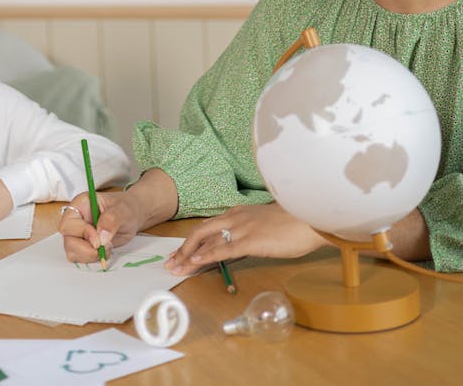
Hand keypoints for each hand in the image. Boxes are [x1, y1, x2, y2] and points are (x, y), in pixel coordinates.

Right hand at [59, 169, 178, 264]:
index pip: (68, 223)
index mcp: (80, 205)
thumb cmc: (126, 207)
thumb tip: (101, 237)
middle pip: (68, 240)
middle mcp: (76, 219)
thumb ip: (111, 220)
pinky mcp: (84, 245)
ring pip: (72, 252)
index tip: (98, 240)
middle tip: (105, 246)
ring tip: (107, 246)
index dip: (81, 233)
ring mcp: (79, 233)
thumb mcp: (123, 210)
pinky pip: (81, 258)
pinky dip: (93, 258)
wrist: (133, 215)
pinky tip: (106, 250)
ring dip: (90, 255)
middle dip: (86, 249)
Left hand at [166, 203, 325, 274]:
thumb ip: (251, 231)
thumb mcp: (265, 223)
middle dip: (183, 248)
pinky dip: (205, 256)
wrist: (309, 216)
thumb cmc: (293, 222)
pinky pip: (222, 249)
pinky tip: (194, 263)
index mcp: (238, 212)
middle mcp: (235, 217)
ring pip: (206, 241)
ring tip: (175, 267)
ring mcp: (241, 228)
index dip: (191, 241)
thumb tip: (242, 245)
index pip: (208, 227)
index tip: (180, 253)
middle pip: (200, 232)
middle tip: (170, 263)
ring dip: (188, 255)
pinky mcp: (250, 241)